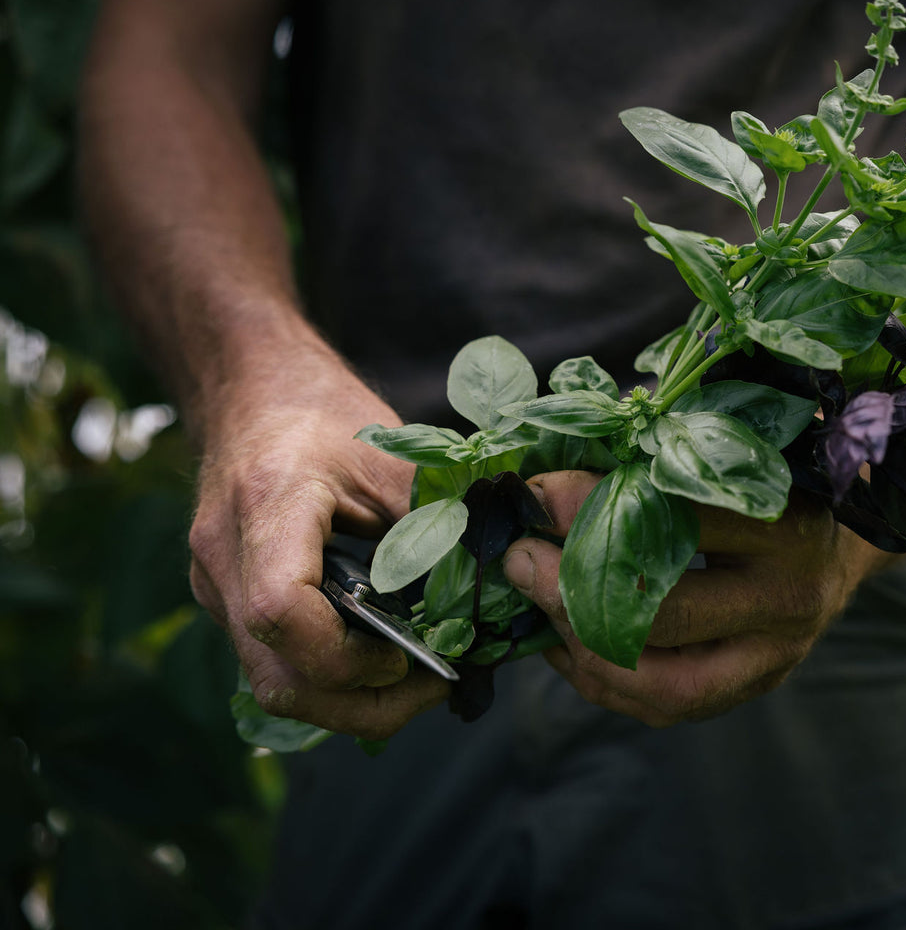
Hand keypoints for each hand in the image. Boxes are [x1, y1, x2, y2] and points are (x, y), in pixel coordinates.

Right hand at [187, 353, 449, 739]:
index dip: (348, 655)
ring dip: (348, 702)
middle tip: (435, 688)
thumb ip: (436, 523)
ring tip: (417, 681)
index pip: (280, 610)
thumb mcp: (393, 456)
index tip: (407, 653)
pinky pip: (274, 663)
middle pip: (277, 679)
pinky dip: (330, 677)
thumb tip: (500, 588)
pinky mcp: (227, 601)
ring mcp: (216, 587)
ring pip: (272, 685)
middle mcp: (225, 558)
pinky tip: (382, 659)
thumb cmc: (323, 412)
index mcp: (266, 506)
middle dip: (362, 705)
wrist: (250, 389)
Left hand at [502, 470, 891, 726]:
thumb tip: (550, 477)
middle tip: (518, 560)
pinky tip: (563, 641)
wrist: (838, 546)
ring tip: (535, 607)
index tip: (536, 492)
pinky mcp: (750, 690)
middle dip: (573, 590)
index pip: (680, 522)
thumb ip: (656, 458)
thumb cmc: (768, 482)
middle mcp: (787, 598)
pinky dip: (600, 678)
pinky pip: (662, 705)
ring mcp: (773, 657)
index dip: (597, 509)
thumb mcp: (728, 452)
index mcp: (788, 524)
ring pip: (662, 683)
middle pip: (668, 617)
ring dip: (581, 648)